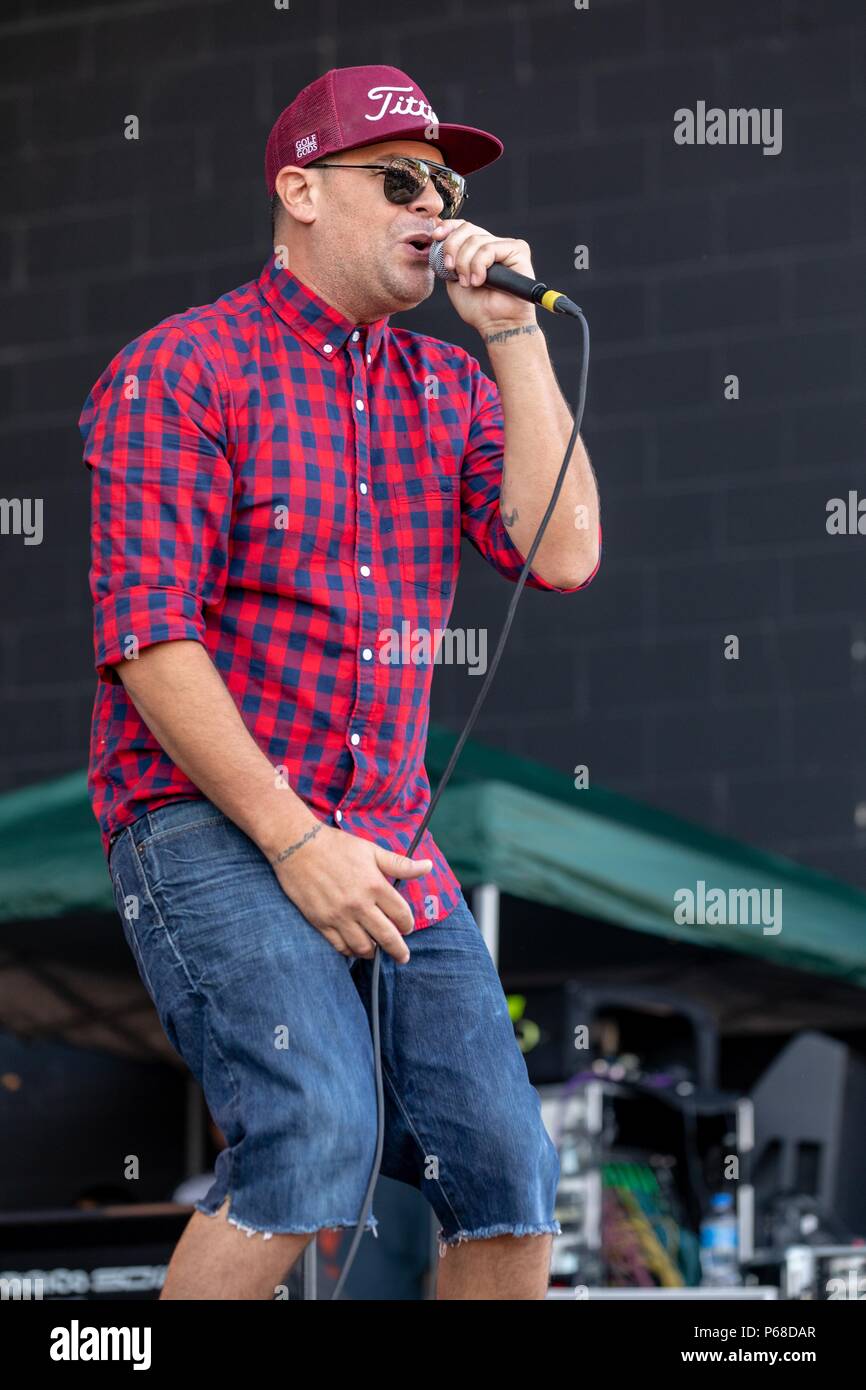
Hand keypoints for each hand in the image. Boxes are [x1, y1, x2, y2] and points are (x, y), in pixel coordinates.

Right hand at [269, 822, 431, 963]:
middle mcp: (359, 904)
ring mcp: (339, 916)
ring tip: (377, 951)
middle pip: (387, 937)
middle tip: (403, 957)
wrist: (297, 845)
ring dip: (374, 952)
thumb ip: (400, 864)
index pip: (401, 915)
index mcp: (375, 885)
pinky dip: (350, 951)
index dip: (408, 924)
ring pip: (363, 947)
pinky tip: (354, 948)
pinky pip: (339, 946)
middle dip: (398, 950)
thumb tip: (428, 866)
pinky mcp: (320, 922)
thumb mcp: (371, 851)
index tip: (407, 927)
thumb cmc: (336, 846)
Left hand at [432, 219, 538, 333]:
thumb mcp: (453, 279)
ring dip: (466, 264)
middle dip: (453, 249)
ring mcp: (506, 246)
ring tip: (469, 283)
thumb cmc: (478, 307)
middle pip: (467, 229)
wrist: (496, 324)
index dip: (448, 228)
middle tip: (452, 271)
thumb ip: (447, 258)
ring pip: (476, 240)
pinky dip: (479, 265)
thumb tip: (437, 235)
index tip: (435, 237)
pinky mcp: (518, 250)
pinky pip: (489, 249)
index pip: (462, 226)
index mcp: (478, 249)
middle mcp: (493, 244)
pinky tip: (479, 281)